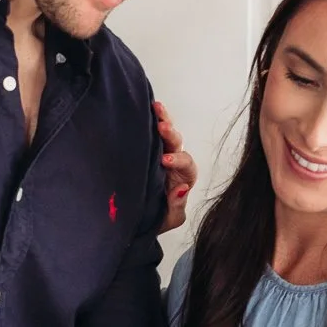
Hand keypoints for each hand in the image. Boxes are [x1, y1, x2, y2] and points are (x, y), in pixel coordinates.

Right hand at [154, 99, 197, 234]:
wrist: (140, 219)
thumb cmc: (158, 218)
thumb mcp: (170, 218)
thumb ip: (177, 205)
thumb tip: (181, 188)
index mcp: (184, 177)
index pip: (186, 164)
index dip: (177, 161)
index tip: (164, 161)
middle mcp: (175, 162)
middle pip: (177, 143)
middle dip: (170, 134)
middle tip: (162, 127)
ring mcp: (160, 153)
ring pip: (165, 134)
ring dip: (162, 119)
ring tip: (156, 107)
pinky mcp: (146, 149)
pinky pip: (150, 132)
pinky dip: (149, 120)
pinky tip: (146, 107)